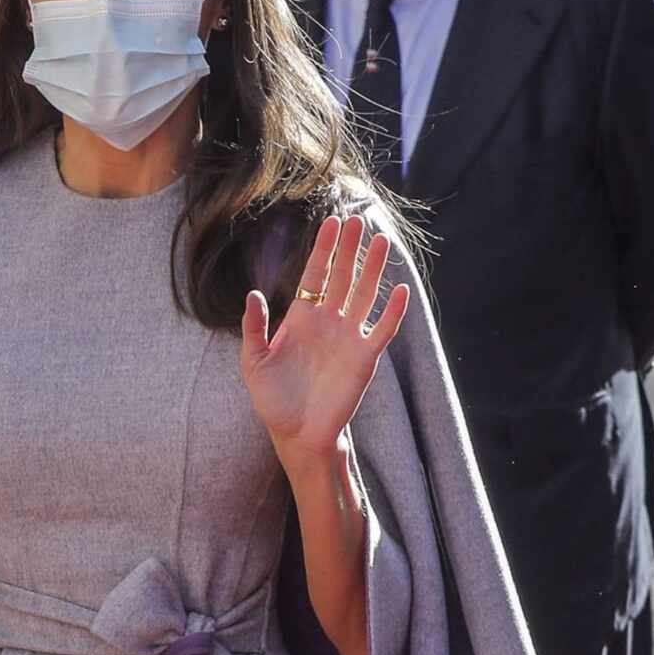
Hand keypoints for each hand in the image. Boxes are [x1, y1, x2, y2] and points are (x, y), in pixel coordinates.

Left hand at [241, 215, 410, 464]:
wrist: (296, 435)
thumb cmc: (274, 400)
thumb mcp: (254, 362)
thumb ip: (255, 328)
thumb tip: (253, 293)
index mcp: (301, 319)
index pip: (315, 275)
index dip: (323, 249)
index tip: (331, 222)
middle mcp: (328, 322)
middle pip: (341, 277)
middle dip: (349, 249)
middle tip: (358, 219)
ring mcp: (348, 338)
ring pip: (364, 295)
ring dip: (373, 269)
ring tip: (381, 241)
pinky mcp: (364, 358)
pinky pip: (382, 329)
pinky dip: (393, 311)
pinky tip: (400, 289)